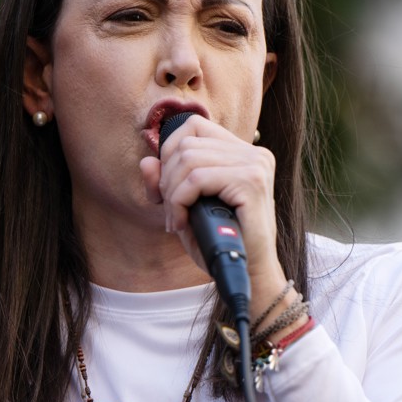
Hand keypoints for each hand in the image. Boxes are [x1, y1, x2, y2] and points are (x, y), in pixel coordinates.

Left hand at [139, 116, 286, 297]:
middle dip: (167, 179)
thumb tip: (147, 161)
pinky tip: (182, 222)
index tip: (167, 187)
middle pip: (186, 144)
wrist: (248, 275)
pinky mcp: (251, 182)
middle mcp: (253, 153)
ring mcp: (255, 165)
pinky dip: (179, 202)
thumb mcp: (186, 208)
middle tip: (171, 212)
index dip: (169, 151)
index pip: (193, 125)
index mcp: (243, 152)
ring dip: (172, 194)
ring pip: (188, 159)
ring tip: (177, 220)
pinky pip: (196, 179)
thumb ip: (165, 183)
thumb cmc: (219, 243)